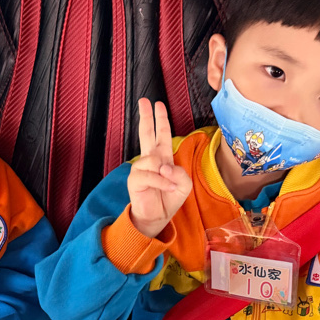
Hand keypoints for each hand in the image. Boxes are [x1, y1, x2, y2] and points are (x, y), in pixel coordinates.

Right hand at [127, 99, 192, 237]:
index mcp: (162, 157)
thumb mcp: (184, 185)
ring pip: (153, 160)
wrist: (157, 217)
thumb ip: (180, 172)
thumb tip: (164, 167)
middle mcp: (149, 160)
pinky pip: (150, 175)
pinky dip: (161, 182)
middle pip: (146, 133)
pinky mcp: (135, 180)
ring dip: (165, 174)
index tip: (157, 104)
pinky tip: (167, 187)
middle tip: (144, 101)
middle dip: (146, 116)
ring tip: (169, 185)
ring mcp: (140, 169)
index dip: (160, 120)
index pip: (161, 134)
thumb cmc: (169, 199)